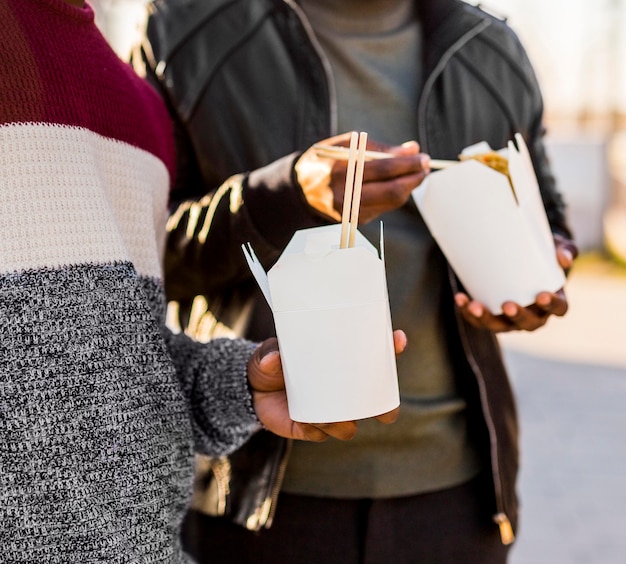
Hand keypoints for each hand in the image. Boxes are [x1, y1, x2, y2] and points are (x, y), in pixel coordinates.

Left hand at [247, 331, 406, 440]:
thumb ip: (270, 353)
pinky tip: (307, 423)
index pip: (374, 359)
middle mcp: (342, 393)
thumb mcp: (270, 352)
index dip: (391, 349)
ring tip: (327, 414)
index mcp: (340, 367)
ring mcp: (330, 412)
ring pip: (349, 425)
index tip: (398, 338)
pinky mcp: (312, 429)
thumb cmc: (272, 363)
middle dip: (385, 408)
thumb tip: (274, 358)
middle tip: (383, 408)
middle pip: (376, 404)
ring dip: (343, 422)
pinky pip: (321, 435)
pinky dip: (316, 430)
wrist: (253, 390)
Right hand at [295, 132, 430, 223]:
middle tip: (425, 167)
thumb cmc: (327, 161)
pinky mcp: (355, 221)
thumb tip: (412, 149)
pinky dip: (395, 195)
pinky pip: (384, 208)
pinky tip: (398, 184)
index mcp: (341, 171)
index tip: (422, 156)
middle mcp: (346, 195)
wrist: (302, 190)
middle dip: (414, 178)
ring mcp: (351, 212)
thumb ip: (380, 148)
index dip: (408, 163)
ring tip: (416, 173)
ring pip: (392, 202)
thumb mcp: (347, 145)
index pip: (384, 169)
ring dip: (409, 187)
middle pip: (392, 191)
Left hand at [453, 234, 576, 332]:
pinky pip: (479, 320)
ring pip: (499, 326)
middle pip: (528, 323)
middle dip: (517, 316)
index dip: (552, 305)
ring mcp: (511, 320)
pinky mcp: (491, 317)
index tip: (542, 296)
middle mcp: (534, 315)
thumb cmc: (543, 255)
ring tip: (474, 306)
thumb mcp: (556, 248)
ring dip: (486, 318)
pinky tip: (460, 298)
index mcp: (554, 301)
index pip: (559, 309)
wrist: (521, 261)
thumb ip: (564, 249)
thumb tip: (562, 257)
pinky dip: (467, 311)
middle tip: (507, 305)